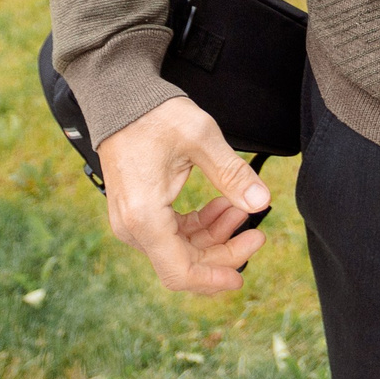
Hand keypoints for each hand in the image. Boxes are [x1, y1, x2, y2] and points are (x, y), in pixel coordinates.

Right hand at [96, 96, 270, 295]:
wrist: (118, 98)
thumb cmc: (155, 115)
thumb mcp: (201, 139)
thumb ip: (232, 175)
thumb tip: (261, 202)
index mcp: (145, 217)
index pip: (180, 271)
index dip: (213, 280)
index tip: (242, 277)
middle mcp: (132, 227)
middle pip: (183, 263)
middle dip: (223, 253)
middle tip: (257, 233)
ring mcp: (132, 221)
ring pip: (179, 249)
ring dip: (214, 236)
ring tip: (240, 209)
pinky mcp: (137, 212)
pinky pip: (171, 233)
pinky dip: (199, 225)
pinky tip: (221, 205)